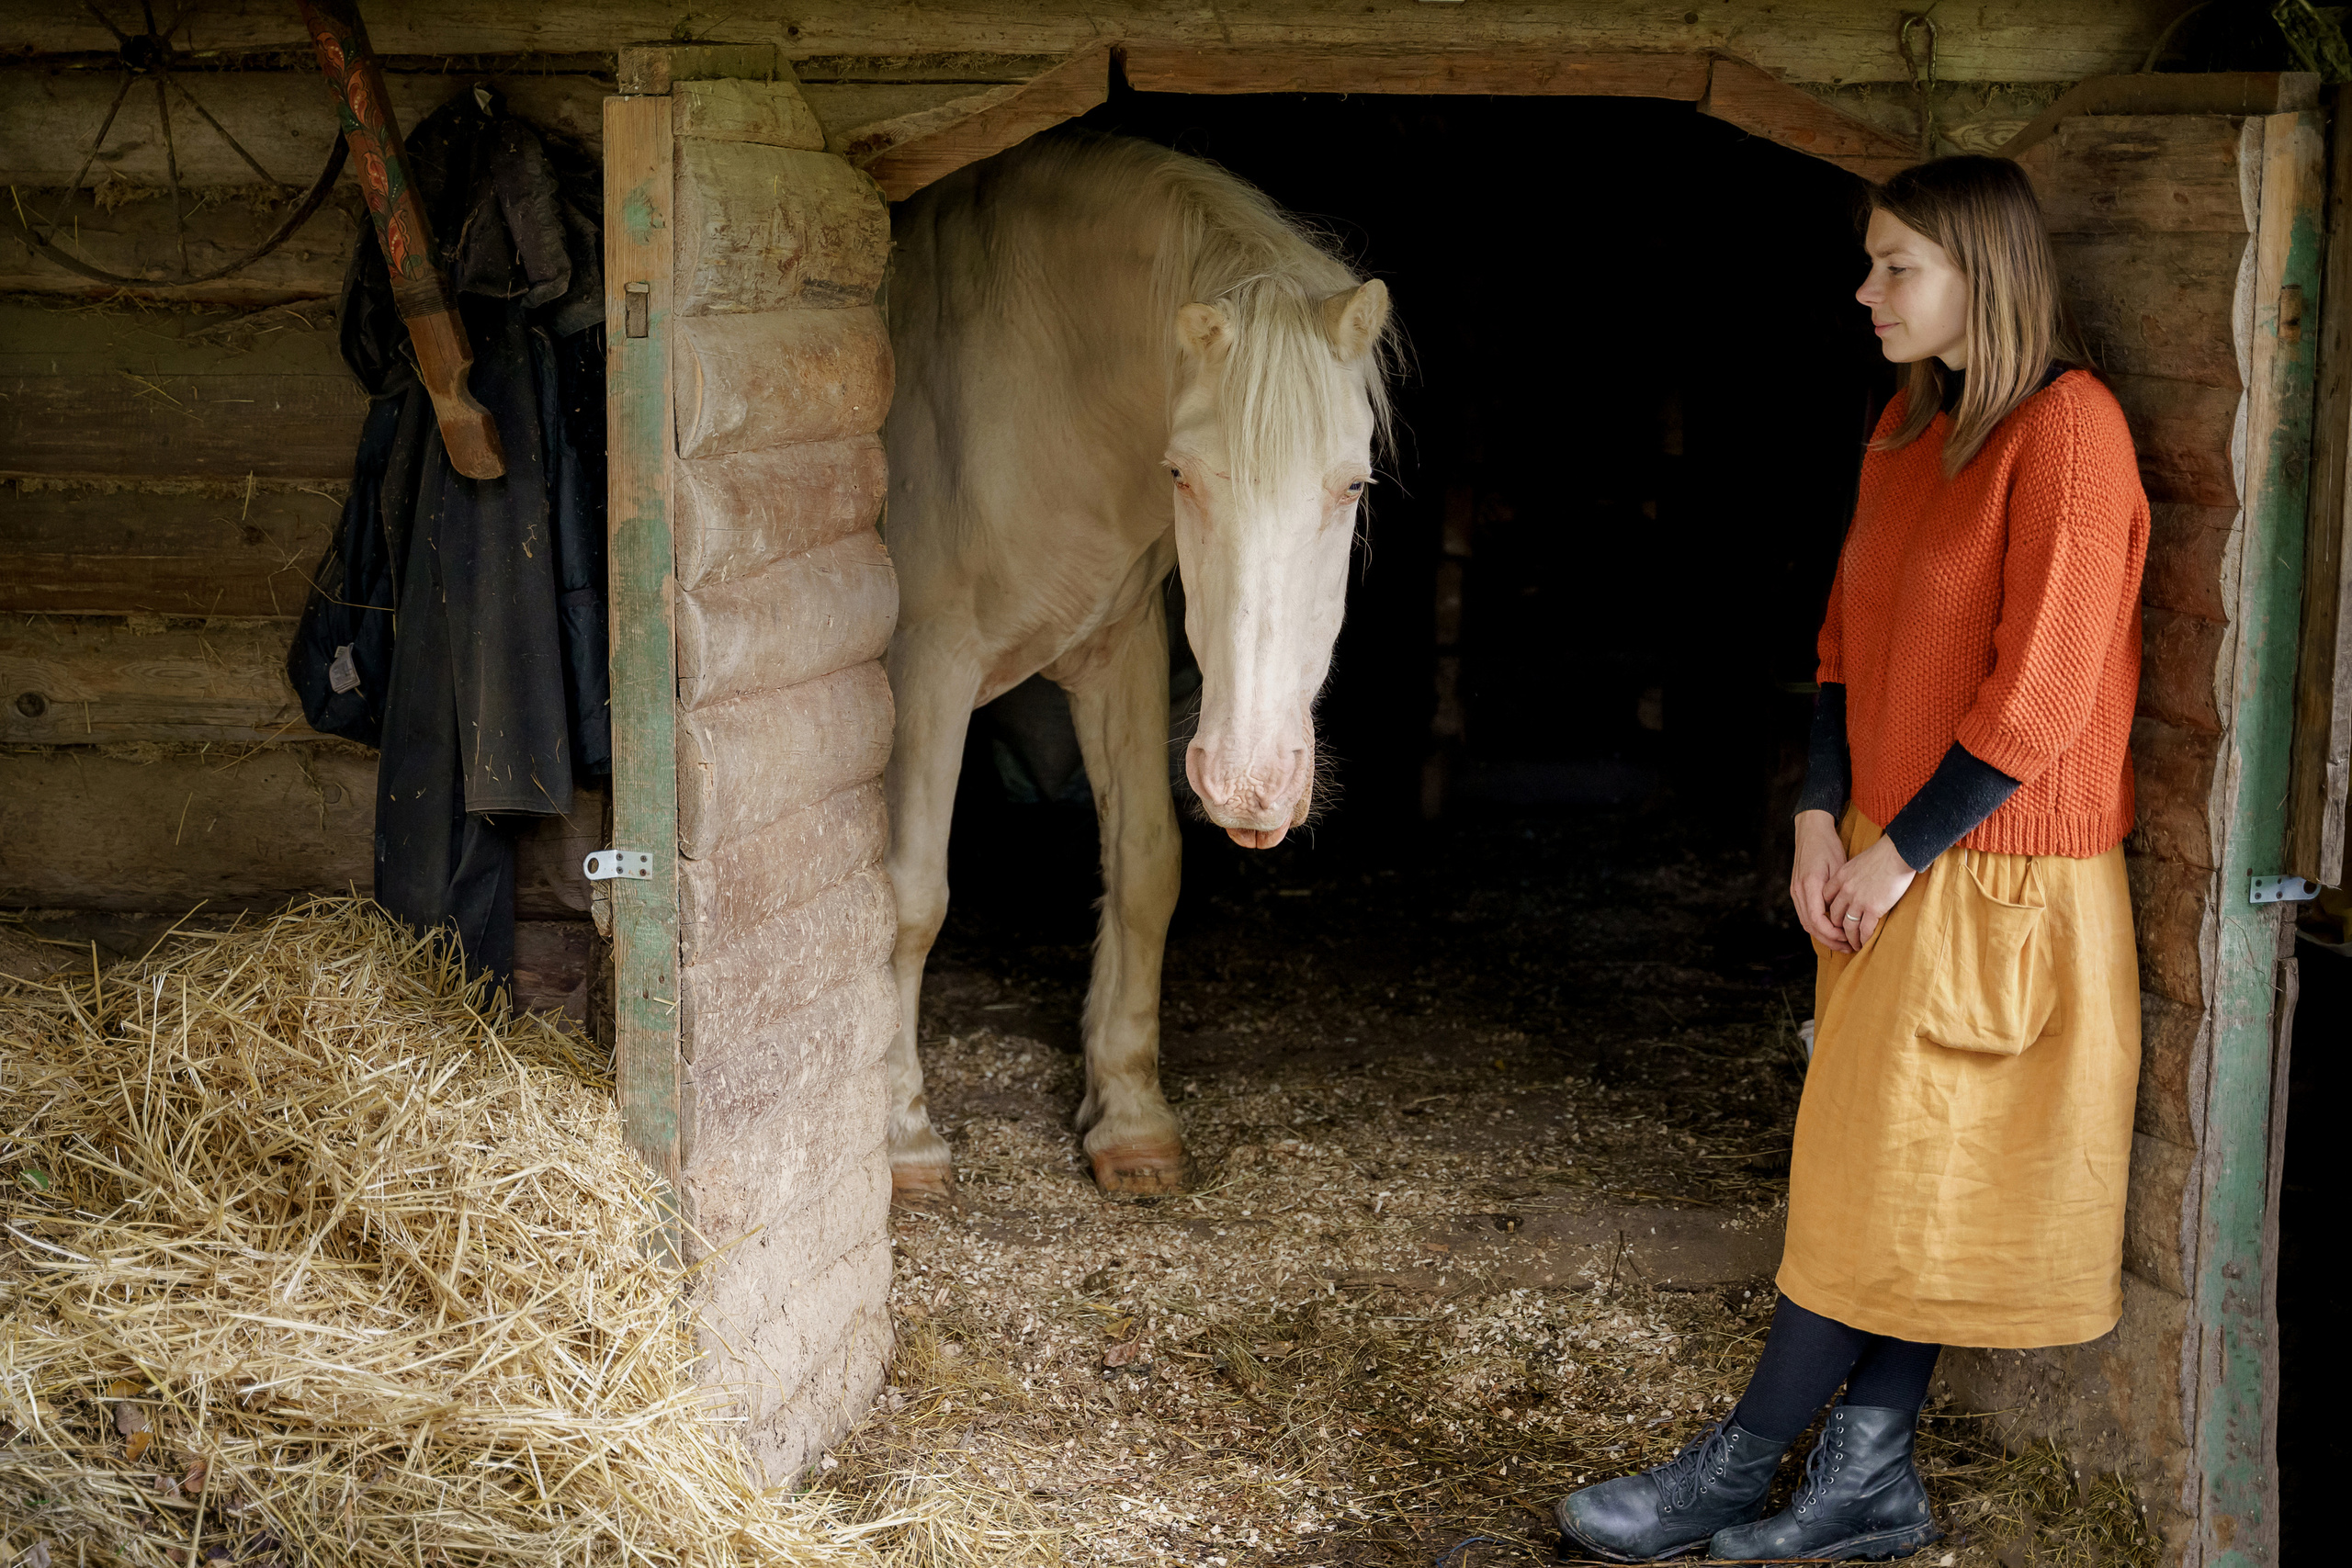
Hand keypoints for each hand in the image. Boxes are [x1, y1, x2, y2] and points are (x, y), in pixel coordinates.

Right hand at [1790, 810, 1851, 950]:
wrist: (1811, 831)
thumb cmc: (1829, 846)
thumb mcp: (1839, 868)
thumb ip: (1838, 892)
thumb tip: (1844, 915)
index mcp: (1810, 885)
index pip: (1818, 920)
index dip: (1833, 934)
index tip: (1849, 938)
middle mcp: (1799, 891)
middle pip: (1810, 926)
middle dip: (1829, 940)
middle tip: (1848, 946)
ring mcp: (1795, 891)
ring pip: (1806, 922)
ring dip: (1823, 934)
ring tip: (1841, 941)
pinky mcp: (1796, 890)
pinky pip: (1805, 914)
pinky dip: (1817, 925)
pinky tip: (1831, 927)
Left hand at [1823, 834, 1919, 949]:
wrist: (1898, 853)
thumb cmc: (1883, 855)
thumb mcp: (1858, 862)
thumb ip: (1851, 875)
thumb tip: (1854, 884)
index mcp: (1840, 877)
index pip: (1827, 898)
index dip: (1830, 910)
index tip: (1836, 917)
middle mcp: (1845, 890)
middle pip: (1835, 915)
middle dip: (1838, 928)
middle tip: (1843, 936)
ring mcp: (1858, 900)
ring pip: (1848, 926)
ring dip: (1850, 938)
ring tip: (1854, 945)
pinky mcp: (1873, 908)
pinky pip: (1864, 930)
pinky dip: (1863, 939)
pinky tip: (1865, 944)